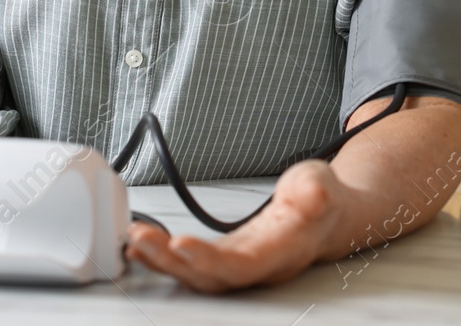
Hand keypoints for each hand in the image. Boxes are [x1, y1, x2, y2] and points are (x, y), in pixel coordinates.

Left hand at [124, 160, 346, 292]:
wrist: (326, 215)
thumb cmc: (322, 200)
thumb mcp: (322, 185)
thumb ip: (317, 192)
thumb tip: (316, 195)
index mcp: (282, 251)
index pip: (243, 264)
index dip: (211, 260)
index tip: (180, 245)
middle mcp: (258, 266)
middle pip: (211, 276)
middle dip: (171, 261)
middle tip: (139, 238)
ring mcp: (241, 264)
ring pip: (197, 274)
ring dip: (162, 261)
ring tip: (134, 241)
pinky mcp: (226, 257)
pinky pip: (192, 265)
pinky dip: (165, 258)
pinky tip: (142, 247)